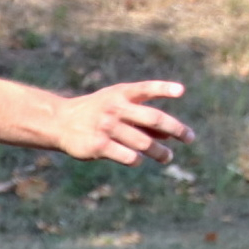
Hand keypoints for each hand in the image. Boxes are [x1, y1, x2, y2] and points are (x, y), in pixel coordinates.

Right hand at [51, 80, 190, 165]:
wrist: (59, 122)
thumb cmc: (95, 112)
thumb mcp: (117, 106)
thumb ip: (142, 116)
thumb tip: (170, 133)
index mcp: (121, 94)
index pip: (146, 89)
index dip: (164, 89)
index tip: (181, 91)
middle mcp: (115, 108)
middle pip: (154, 118)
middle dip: (176, 129)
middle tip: (189, 138)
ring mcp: (106, 127)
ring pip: (144, 142)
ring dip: (160, 152)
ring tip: (168, 157)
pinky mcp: (98, 146)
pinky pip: (128, 156)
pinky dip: (137, 159)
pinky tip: (138, 160)